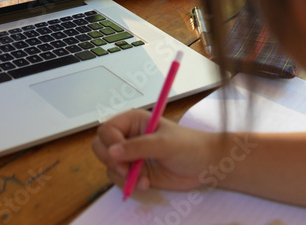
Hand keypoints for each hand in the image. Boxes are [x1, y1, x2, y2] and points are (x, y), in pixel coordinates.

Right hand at [91, 109, 217, 193]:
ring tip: (142, 179)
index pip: (107, 129)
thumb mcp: (164, 144)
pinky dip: (128, 184)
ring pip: (108, 165)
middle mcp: (128, 136)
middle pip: (101, 146)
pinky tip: (145, 184)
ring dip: (121, 175)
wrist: (204, 166)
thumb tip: (111, 152)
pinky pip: (118, 179)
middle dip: (111, 161)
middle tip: (126, 170)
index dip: (110, 143)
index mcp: (133, 121)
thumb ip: (137, 147)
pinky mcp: (134, 171)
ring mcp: (130, 155)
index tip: (119, 156)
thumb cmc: (188, 146)